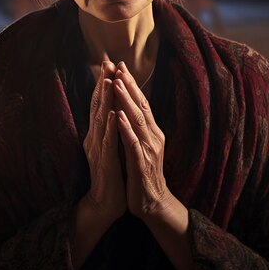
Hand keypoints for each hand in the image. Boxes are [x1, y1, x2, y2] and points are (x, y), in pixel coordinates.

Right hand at [82, 60, 125, 221]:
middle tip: (106, 62)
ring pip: (101, 120)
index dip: (103, 83)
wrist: (105, 203)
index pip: (100, 104)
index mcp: (97, 134)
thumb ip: (108, 129)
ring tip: (108, 81)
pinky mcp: (105, 163)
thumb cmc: (110, 175)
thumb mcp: (110, 147)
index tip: (109, 63)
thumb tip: (112, 108)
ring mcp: (98, 150)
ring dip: (104, 100)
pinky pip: (108, 143)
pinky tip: (113, 114)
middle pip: (98, 106)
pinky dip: (110, 127)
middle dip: (102, 83)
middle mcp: (95, 138)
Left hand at [113, 62, 170, 218]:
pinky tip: (118, 117)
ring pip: (137, 121)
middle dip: (129, 86)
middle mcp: (153, 137)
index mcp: (152, 132)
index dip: (131, 84)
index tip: (119, 66)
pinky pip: (133, 143)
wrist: (152, 203)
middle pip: (141, 106)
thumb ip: (136, 128)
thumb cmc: (142, 173)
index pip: (141, 103)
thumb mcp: (140, 146)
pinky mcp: (142, 164)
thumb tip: (126, 107)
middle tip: (118, 66)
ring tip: (115, 84)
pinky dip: (126, 129)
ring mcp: (149, 150)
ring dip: (126, 101)